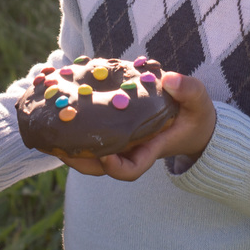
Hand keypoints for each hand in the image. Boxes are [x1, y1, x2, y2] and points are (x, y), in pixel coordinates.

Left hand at [59, 72, 215, 180]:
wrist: (193, 122)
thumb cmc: (196, 115)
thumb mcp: (200, 102)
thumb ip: (190, 91)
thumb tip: (171, 80)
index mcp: (151, 148)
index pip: (131, 169)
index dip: (116, 167)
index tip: (105, 155)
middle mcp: (132, 149)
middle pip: (100, 167)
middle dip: (78, 159)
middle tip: (57, 145)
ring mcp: (121, 142)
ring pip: (90, 154)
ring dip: (69, 146)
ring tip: (49, 129)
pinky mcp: (113, 130)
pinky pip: (91, 135)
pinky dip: (74, 128)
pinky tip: (59, 109)